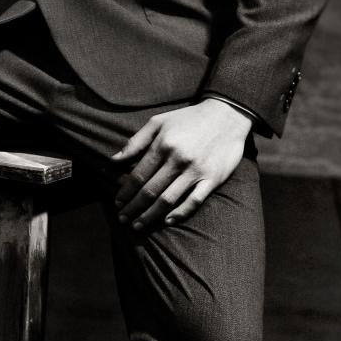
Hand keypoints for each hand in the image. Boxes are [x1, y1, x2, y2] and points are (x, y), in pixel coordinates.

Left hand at [112, 99, 251, 230]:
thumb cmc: (188, 118)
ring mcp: (196, 170)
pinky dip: (179, 213)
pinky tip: (167, 221)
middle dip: (134, 207)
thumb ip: (136, 141)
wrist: (226, 115)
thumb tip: (114, 161)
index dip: (125, 192)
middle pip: (150, 190)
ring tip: (138, 225)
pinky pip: (193, 201)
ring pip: (168, 199)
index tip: (117, 203)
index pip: (138, 175)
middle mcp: (178, 159)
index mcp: (163, 144)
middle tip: (123, 219)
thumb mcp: (159, 122)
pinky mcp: (212, 179)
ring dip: (150, 215)